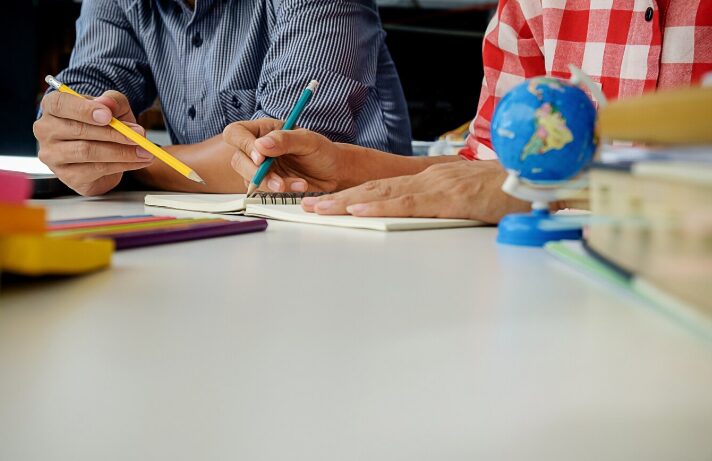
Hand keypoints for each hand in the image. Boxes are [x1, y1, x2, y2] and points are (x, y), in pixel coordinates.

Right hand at [34, 90, 152, 195]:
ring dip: (121, 152)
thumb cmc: (104, 124)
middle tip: (138, 135)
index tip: (108, 116)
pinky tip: (137, 161)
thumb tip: (106, 104)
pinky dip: (121, 165)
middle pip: (78, 131)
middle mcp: (46, 131)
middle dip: (113, 133)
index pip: (60, 104)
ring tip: (144, 151)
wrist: (105, 151)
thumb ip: (112, 101)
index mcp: (52, 108)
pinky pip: (96, 170)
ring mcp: (54, 156)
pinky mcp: (68, 176)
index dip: (84, 110)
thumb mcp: (113, 107)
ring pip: (87, 152)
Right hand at [223, 119, 345, 192]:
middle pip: (238, 160)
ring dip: (271, 185)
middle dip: (256, 173)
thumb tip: (261, 145)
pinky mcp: (266, 185)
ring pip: (249, 179)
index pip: (236, 134)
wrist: (334, 173)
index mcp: (263, 130)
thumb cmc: (322, 151)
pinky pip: (263, 192)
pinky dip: (281, 192)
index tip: (260, 158)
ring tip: (299, 183)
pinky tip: (299, 186)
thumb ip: (285, 140)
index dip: (244, 145)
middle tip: (277, 181)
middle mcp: (257, 149)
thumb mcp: (308, 140)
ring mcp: (260, 168)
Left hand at [300, 160, 530, 223]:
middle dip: (338, 199)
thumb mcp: (468, 200)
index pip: (383, 189)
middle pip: (374, 190)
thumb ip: (443, 207)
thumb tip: (420, 217)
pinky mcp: (451, 198)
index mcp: (431, 182)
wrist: (541, 179)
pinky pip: (409, 203)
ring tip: (319, 209)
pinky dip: (380, 207)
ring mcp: (438, 187)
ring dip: (347, 202)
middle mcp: (428, 180)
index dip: (351, 196)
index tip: (326, 204)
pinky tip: (358, 210)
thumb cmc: (508, 192)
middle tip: (307, 207)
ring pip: (384, 194)